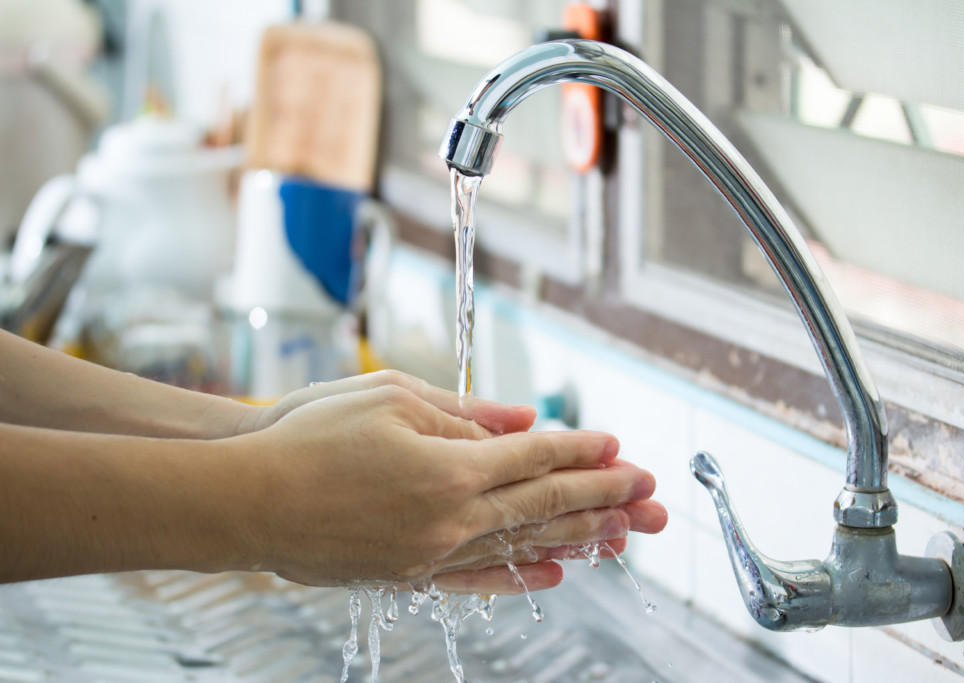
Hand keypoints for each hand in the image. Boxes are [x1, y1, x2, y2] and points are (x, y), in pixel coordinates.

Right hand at [226, 382, 665, 589]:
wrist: (243, 498)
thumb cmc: (307, 435)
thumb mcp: (389, 398)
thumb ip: (465, 412)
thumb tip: (524, 419)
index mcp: (448, 467)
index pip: (536, 458)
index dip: (581, 449)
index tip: (618, 445)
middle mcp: (450, 518)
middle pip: (544, 505)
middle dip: (605, 496)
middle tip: (652, 495)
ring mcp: (431, 555)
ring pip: (523, 546)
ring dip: (579, 538)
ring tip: (626, 536)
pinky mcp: (409, 577)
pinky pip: (480, 581)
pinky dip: (522, 577)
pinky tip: (555, 574)